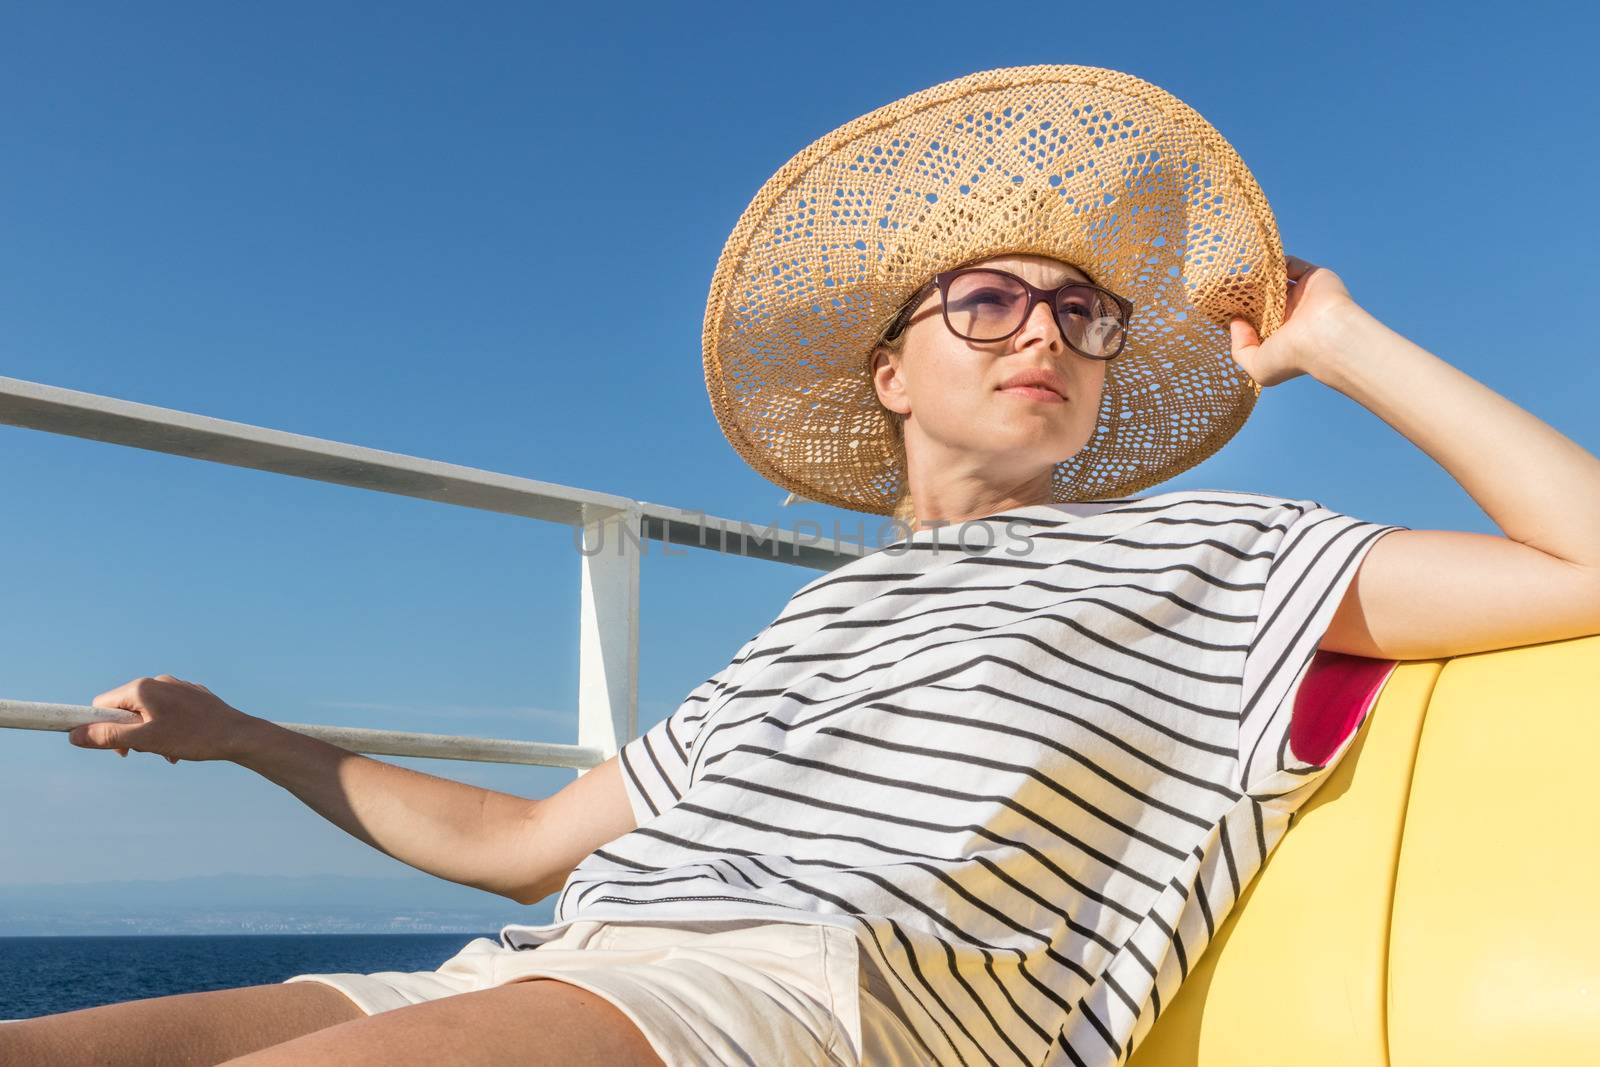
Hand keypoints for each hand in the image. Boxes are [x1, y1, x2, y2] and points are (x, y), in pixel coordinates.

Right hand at [67, 675, 260, 763]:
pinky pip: (168, 714)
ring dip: (149, 736)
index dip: (101, 727)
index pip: (102, 704)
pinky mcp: (193, 697)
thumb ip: (108, 737)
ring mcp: (178, 688)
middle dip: (129, 734)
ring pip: (148, 714)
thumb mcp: (145, 740)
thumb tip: (74, 735)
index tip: (113, 747)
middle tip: (144, 751)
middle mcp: (159, 681)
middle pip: (125, 710)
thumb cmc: (193, 736)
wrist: (239, 735)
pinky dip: (167, 731)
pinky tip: (181, 746)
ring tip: (167, 751)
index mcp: (142, 688)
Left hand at [1229, 254, 1365, 386]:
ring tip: (1235, 276)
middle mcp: (1290, 313)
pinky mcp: (1312, 276)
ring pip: (1273, 278)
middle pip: (1260, 296)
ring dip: (1256, 276)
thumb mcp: (1258, 367)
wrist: (1326, 338)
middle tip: (1221, 286)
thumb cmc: (1292, 357)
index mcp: (1279, 333)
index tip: (1217, 305)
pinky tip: (1256, 268)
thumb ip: (1240, 349)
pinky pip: (1289, 263)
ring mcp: (1301, 294)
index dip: (1236, 311)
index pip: (1253, 318)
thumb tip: (1235, 322)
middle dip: (1242, 291)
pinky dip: (1273, 262)